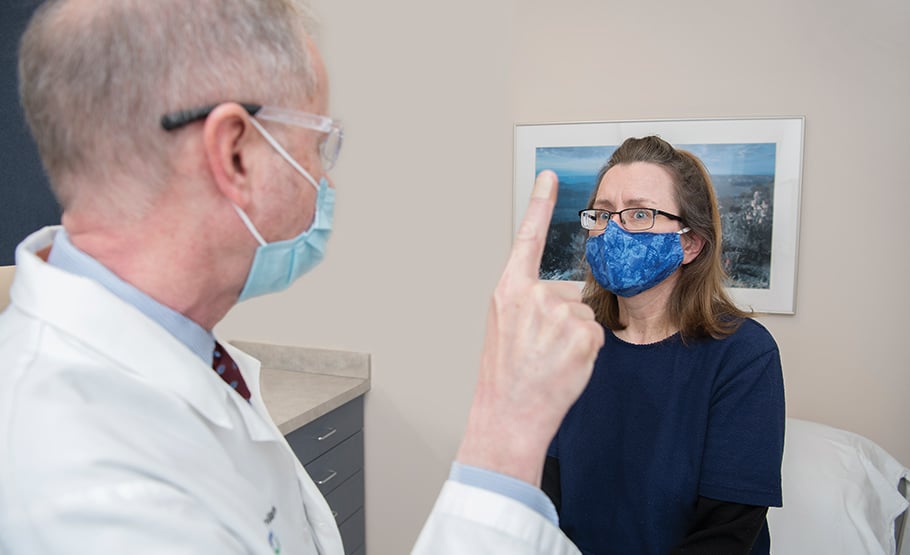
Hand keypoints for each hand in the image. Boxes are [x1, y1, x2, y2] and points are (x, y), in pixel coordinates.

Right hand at [456, 170, 603, 485]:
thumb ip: (524, 301)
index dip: (539, 204)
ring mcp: (558, 312)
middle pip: (567, 292)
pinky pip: (596, 333)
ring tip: (551, 360)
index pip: (527, 237)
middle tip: (541, 350)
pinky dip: (587, 351)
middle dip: (564, 319)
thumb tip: (550, 296)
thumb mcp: (503, 328)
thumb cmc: (505, 376)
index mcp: (508, 289)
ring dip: (576, 337)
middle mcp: (532, 294)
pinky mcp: (583, 332)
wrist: (510, 414)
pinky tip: (566, 366)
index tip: (550, 175)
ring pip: (584, 313)